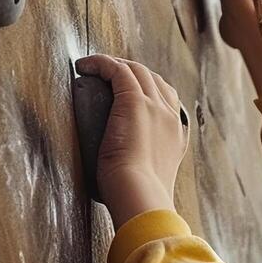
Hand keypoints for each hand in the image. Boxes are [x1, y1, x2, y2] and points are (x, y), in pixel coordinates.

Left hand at [74, 54, 188, 226]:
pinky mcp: (135, 101)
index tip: (127, 91)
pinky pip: (117, 70)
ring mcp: (156, 107)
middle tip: (105, 74)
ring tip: (93, 68)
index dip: (148, 89)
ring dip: (114, 65)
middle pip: (153, 79)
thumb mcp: (144, 182)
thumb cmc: (136, 199)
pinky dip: (100, 63)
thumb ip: (139, 175)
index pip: (168, 100)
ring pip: (137, 70)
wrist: (141, 197)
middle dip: (130, 71)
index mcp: (176, 136)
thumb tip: (120, 183)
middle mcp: (170, 117)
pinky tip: (84, 65)